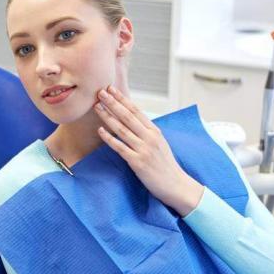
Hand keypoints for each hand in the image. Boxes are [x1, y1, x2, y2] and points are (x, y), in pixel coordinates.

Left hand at [94, 85, 203, 216]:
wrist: (176, 185)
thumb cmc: (165, 165)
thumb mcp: (159, 143)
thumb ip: (146, 132)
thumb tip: (132, 121)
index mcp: (155, 131)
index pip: (136, 111)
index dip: (122, 99)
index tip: (111, 89)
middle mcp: (150, 137)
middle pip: (127, 116)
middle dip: (113, 103)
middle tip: (100, 92)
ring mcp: (144, 149)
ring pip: (122, 129)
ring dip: (108, 117)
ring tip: (97, 107)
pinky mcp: (138, 162)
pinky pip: (120, 147)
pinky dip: (109, 138)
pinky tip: (100, 130)